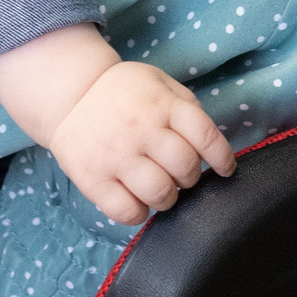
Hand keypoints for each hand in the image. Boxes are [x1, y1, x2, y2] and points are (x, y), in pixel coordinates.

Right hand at [46, 59, 237, 225]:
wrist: (71, 94)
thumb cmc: (124, 92)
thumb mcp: (160, 83)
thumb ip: (187, 108)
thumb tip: (210, 146)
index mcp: (163, 105)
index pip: (206, 136)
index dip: (223, 158)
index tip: (226, 168)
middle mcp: (142, 130)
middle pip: (185, 169)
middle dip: (190, 177)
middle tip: (180, 174)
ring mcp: (117, 156)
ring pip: (161, 193)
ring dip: (168, 197)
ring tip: (160, 188)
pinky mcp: (94, 180)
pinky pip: (127, 212)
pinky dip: (140, 213)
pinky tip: (138, 200)